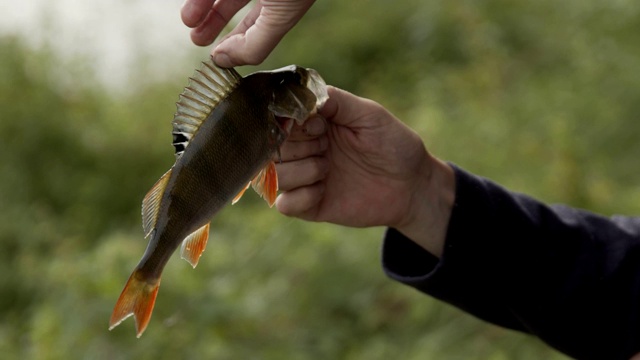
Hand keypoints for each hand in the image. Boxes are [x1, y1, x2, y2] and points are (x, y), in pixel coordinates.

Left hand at [181, 0, 315, 66]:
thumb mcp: (281, 14)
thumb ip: (255, 44)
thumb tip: (223, 60)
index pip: (257, 25)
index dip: (237, 41)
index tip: (217, 54)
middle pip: (235, 2)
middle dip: (214, 21)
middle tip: (195, 38)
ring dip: (202, 3)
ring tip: (188, 19)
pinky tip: (194, 4)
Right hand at [275, 86, 454, 255]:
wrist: (412, 185)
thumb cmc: (394, 144)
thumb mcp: (370, 115)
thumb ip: (338, 101)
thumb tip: (306, 95)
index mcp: (314, 124)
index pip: (279, 119)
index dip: (291, 122)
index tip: (319, 126)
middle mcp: (304, 149)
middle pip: (271, 147)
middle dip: (297, 147)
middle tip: (326, 146)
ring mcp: (305, 178)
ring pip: (273, 175)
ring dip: (299, 171)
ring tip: (327, 169)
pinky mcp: (310, 205)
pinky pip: (284, 204)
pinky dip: (300, 197)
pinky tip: (324, 190)